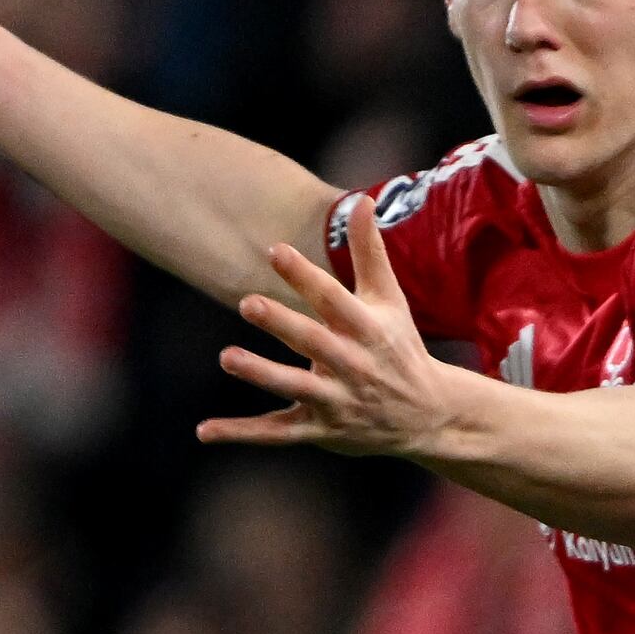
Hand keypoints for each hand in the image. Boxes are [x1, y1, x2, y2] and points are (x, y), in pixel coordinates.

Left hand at [197, 200, 460, 457]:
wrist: (430, 417)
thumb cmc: (399, 347)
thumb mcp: (390, 300)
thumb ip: (370, 252)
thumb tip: (363, 200)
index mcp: (369, 331)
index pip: (334, 299)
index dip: (304, 276)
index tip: (275, 250)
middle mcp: (355, 367)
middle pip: (315, 343)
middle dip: (284, 324)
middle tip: (248, 302)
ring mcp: (338, 402)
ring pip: (296, 388)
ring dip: (263, 375)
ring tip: (228, 358)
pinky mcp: (322, 430)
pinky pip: (278, 432)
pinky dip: (242, 433)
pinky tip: (204, 431)